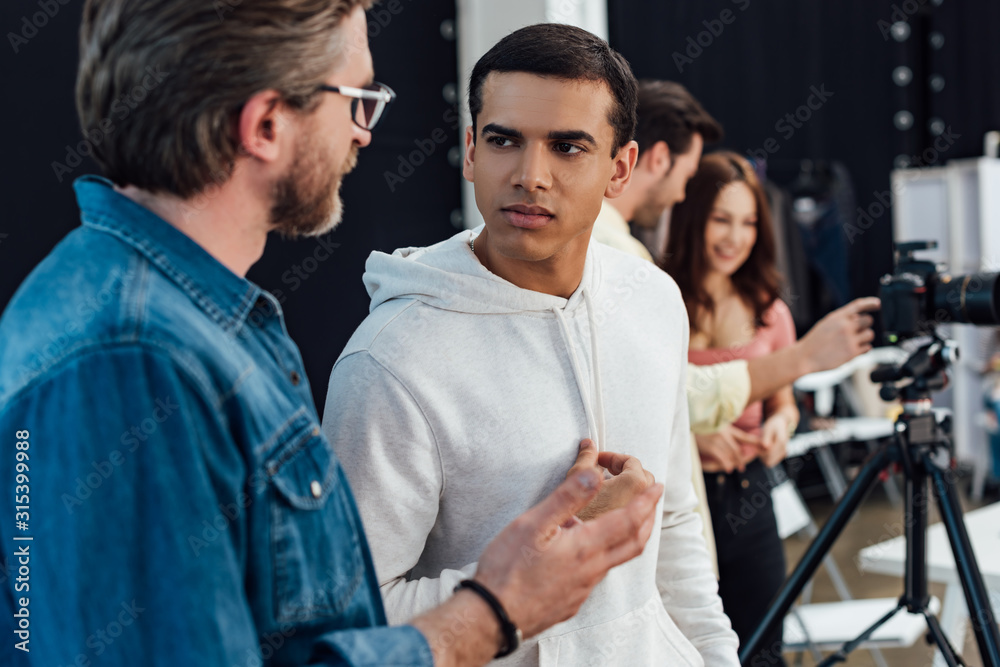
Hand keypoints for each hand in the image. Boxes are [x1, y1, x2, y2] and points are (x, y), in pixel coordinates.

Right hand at [474, 448, 662, 638]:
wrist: (494, 617)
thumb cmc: (508, 569)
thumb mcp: (533, 524)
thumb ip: (567, 498)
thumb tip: (595, 473)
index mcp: (586, 547)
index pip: (629, 520)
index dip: (646, 502)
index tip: (657, 487)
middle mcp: (592, 570)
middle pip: (634, 543)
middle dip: (647, 519)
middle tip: (650, 502)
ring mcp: (583, 589)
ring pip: (617, 560)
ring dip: (629, 537)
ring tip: (626, 521)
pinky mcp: (572, 600)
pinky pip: (599, 574)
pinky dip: (607, 554)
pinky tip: (589, 551)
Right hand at [695, 425, 760, 472]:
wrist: (687, 422)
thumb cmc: (698, 425)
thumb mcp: (712, 425)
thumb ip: (722, 432)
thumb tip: (728, 440)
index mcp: (727, 428)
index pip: (744, 437)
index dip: (755, 443)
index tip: (765, 447)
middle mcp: (725, 434)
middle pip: (737, 450)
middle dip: (741, 459)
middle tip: (742, 467)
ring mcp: (718, 440)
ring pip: (731, 455)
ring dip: (734, 463)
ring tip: (734, 468)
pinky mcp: (711, 447)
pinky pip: (723, 459)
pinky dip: (727, 464)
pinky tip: (728, 468)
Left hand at [759, 413, 790, 466]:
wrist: (782, 424)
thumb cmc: (773, 425)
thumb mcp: (768, 428)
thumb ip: (767, 437)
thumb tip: (765, 447)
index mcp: (781, 442)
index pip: (768, 453)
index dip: (759, 450)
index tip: (755, 444)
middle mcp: (784, 450)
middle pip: (769, 461)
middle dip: (760, 455)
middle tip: (757, 446)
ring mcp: (783, 454)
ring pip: (769, 463)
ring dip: (762, 457)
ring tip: (760, 446)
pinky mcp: (780, 456)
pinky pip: (770, 462)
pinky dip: (765, 457)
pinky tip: (763, 449)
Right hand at [798, 297, 879, 373]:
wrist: (805, 357)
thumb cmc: (815, 341)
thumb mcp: (826, 323)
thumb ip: (842, 319)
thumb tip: (861, 316)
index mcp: (837, 317)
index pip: (858, 305)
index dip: (870, 303)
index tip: (877, 304)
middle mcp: (844, 326)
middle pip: (868, 320)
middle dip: (865, 325)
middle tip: (857, 330)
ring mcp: (849, 339)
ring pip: (870, 334)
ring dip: (865, 337)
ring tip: (854, 341)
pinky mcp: (852, 353)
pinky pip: (868, 347)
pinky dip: (863, 348)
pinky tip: (853, 349)